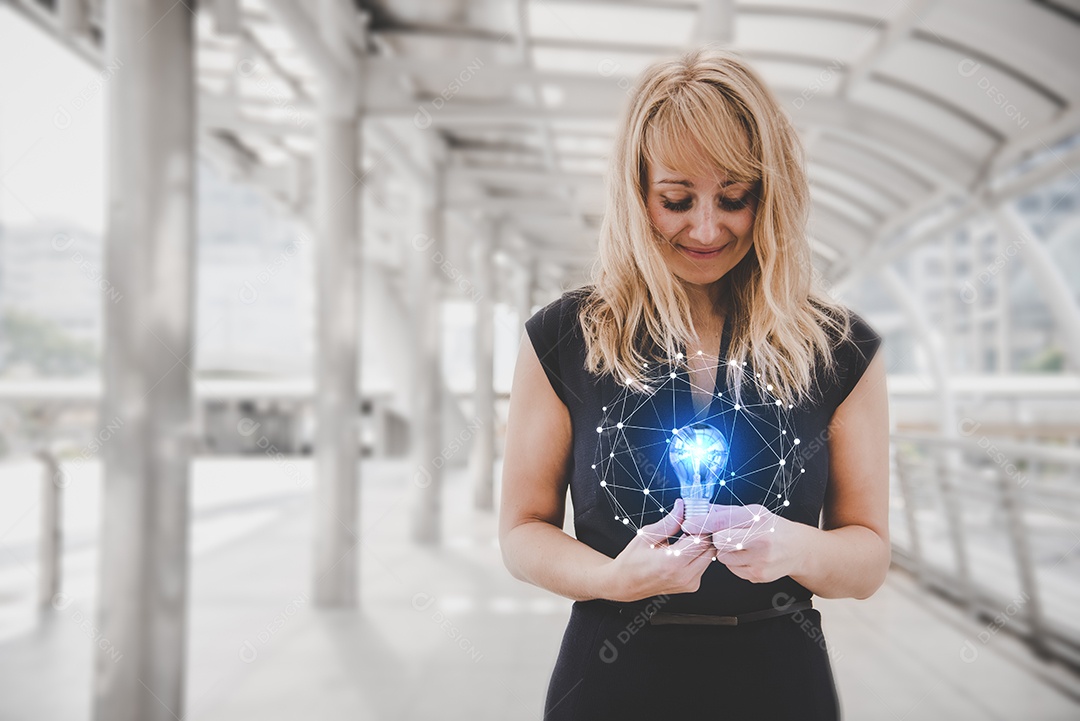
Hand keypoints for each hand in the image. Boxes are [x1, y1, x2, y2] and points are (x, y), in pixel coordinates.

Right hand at [602, 499, 716, 601]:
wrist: (625, 583)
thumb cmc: (632, 561)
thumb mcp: (647, 536)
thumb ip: (669, 522)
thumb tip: (681, 507)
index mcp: (673, 562)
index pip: (702, 539)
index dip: (700, 524)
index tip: (693, 516)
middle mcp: (684, 576)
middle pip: (710, 548)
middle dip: (703, 534)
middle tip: (689, 525)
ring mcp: (689, 583)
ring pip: (709, 556)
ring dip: (701, 544)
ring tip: (684, 537)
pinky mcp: (691, 586)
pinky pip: (703, 565)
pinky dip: (698, 555)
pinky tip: (684, 549)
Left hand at [681, 503, 808, 583]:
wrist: (798, 549)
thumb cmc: (775, 528)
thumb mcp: (754, 512)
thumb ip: (727, 512)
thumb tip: (702, 509)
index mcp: (758, 521)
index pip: (722, 522)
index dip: (702, 524)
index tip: (688, 525)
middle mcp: (760, 542)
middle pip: (720, 542)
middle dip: (718, 538)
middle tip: (727, 534)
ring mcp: (760, 562)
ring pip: (724, 558)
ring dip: (726, 552)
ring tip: (742, 545)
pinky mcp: (757, 577)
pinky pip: (733, 570)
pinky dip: (735, 563)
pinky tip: (748, 556)